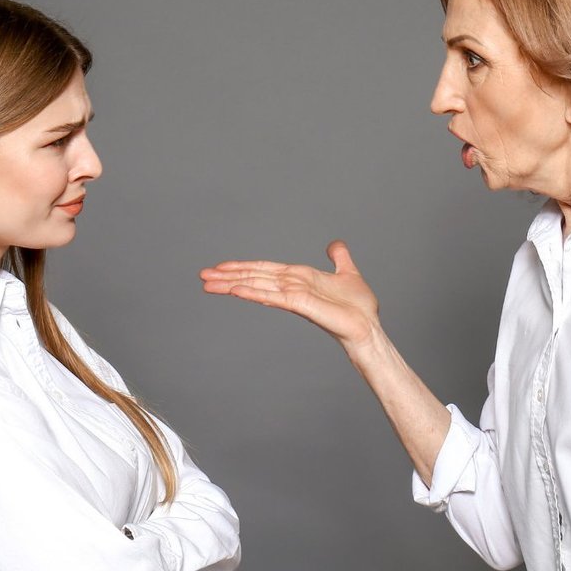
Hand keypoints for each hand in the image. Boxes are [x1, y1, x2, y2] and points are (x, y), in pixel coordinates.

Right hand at [201, 240, 380, 349]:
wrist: (368, 327)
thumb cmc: (358, 307)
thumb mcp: (347, 272)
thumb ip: (338, 258)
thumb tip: (335, 244)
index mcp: (299, 278)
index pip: (264, 269)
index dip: (242, 266)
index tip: (220, 267)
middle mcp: (291, 286)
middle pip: (254, 277)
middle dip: (228, 276)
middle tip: (202, 276)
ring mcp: (293, 296)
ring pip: (257, 286)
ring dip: (232, 284)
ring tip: (208, 284)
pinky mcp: (300, 305)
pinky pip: (273, 296)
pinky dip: (254, 292)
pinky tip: (235, 290)